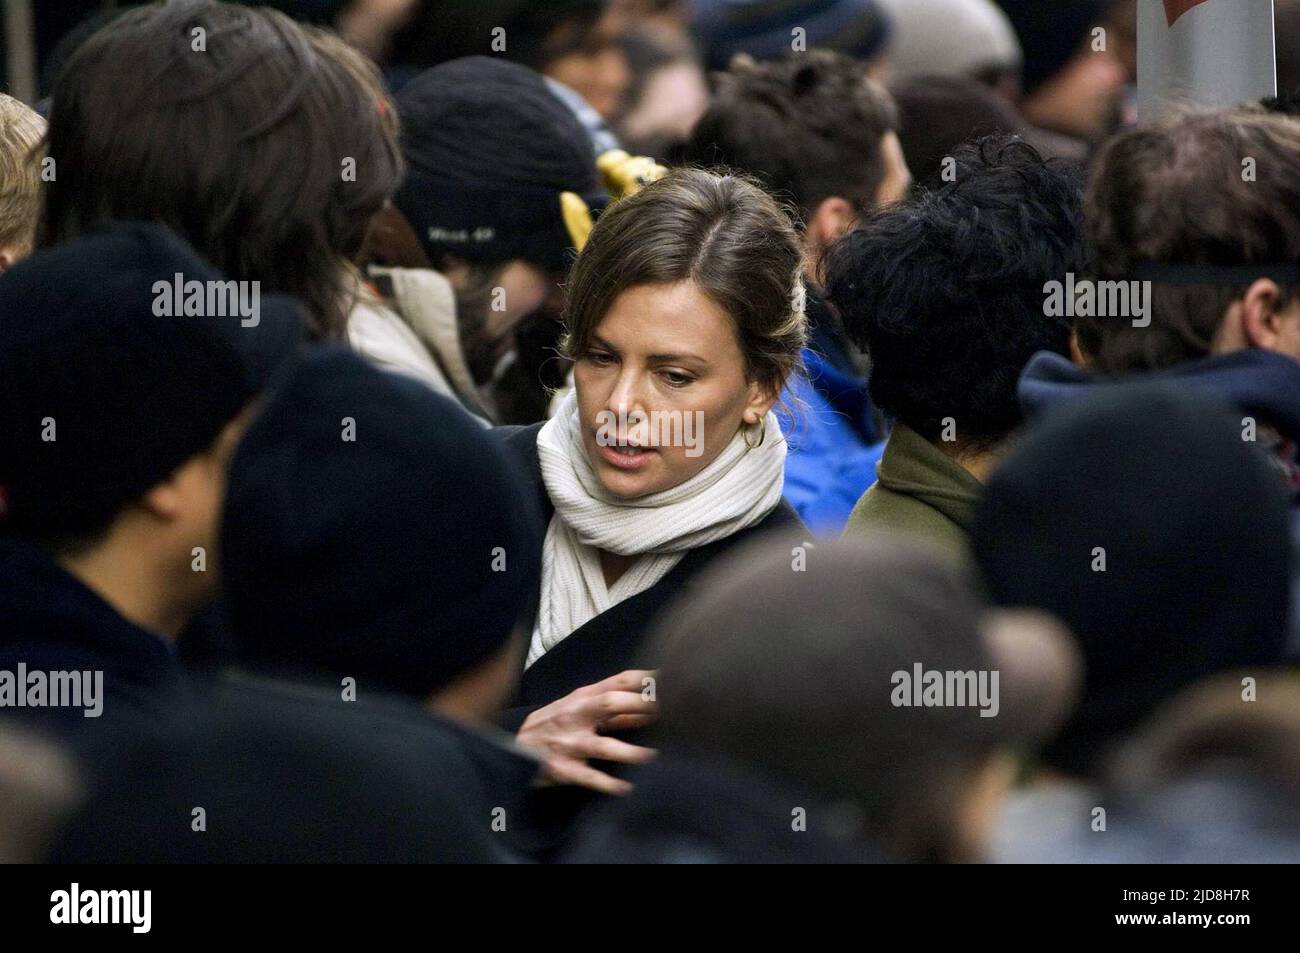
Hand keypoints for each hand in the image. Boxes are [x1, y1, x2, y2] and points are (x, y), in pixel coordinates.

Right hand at [516, 669, 657, 795]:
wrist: (513, 749)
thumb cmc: (554, 726)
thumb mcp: (579, 710)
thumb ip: (613, 711)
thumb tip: (648, 711)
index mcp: (583, 697)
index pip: (619, 681)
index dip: (646, 678)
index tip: (672, 678)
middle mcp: (576, 716)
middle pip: (610, 704)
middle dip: (641, 705)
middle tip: (670, 711)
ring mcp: (570, 744)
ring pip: (603, 746)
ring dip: (631, 752)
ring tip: (654, 756)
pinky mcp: (564, 769)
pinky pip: (589, 778)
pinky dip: (609, 784)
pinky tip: (627, 788)